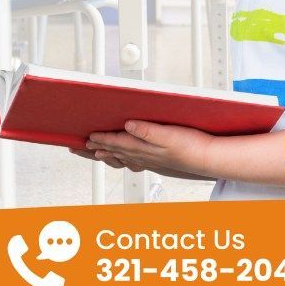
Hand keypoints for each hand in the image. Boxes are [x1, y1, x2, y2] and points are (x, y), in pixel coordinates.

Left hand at [82, 121, 214, 174]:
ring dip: (105, 155)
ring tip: (94, 153)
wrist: (206, 159)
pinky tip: (124, 158)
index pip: (116, 143)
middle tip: (78, 148)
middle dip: (95, 149)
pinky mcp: (156, 160)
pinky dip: (122, 159)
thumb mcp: (170, 134)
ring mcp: (149, 159)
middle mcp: (143, 156)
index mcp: (143, 148)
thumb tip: (128, 125)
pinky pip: (132, 161)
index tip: (86, 136)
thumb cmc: (191, 147)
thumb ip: (148, 130)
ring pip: (120, 158)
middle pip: (113, 152)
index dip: (100, 139)